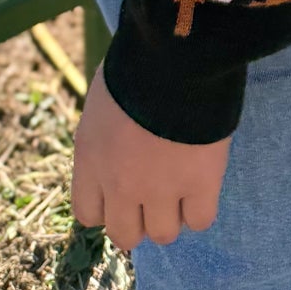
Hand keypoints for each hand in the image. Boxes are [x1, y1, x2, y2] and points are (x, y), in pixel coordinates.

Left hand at [70, 60, 231, 252]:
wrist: (175, 54)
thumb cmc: (136, 62)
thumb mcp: (103, 97)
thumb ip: (104, 134)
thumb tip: (114, 146)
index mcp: (91, 159)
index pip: (88, 214)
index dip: (108, 205)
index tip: (122, 189)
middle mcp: (120, 183)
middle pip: (124, 235)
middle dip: (139, 217)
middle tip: (154, 192)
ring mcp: (161, 188)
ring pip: (163, 234)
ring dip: (171, 214)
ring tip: (181, 185)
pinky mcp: (200, 184)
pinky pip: (200, 220)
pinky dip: (201, 207)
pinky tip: (202, 182)